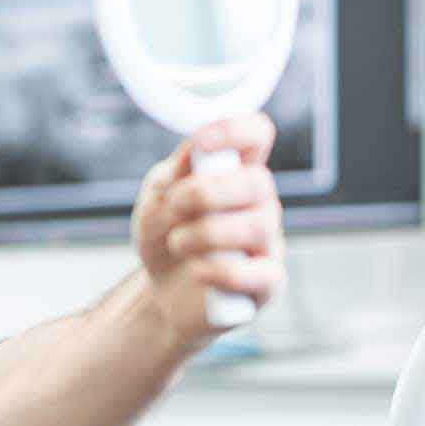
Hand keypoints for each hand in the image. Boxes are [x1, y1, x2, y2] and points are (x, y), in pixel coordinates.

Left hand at [131, 113, 286, 348]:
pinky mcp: (267, 284)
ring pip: (258, 225)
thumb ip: (176, 174)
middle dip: (207, 192)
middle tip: (174, 205)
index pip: (257, 136)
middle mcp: (259, 204)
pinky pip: (258, 273)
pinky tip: (197, 270)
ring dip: (204, 233)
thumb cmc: (165, 238)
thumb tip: (198, 148)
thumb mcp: (156, 201)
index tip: (203, 142)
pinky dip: (217, 270)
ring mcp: (268, 244)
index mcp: (234, 173)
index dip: (237, 130)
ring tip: (178, 243)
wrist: (160, 295)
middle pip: (259, 181)